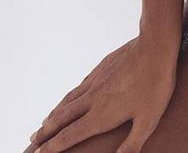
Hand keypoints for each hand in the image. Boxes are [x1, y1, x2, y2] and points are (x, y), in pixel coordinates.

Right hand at [28, 35, 177, 152]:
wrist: (155, 45)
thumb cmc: (155, 84)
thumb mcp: (149, 120)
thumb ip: (132, 144)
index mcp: (101, 114)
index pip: (70, 135)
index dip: (52, 147)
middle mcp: (93, 98)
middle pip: (62, 118)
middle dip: (46, 133)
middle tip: (32, 142)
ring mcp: (96, 81)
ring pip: (68, 101)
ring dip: (53, 114)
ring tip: (44, 123)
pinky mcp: (102, 67)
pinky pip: (79, 86)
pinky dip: (69, 96)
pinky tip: (69, 97)